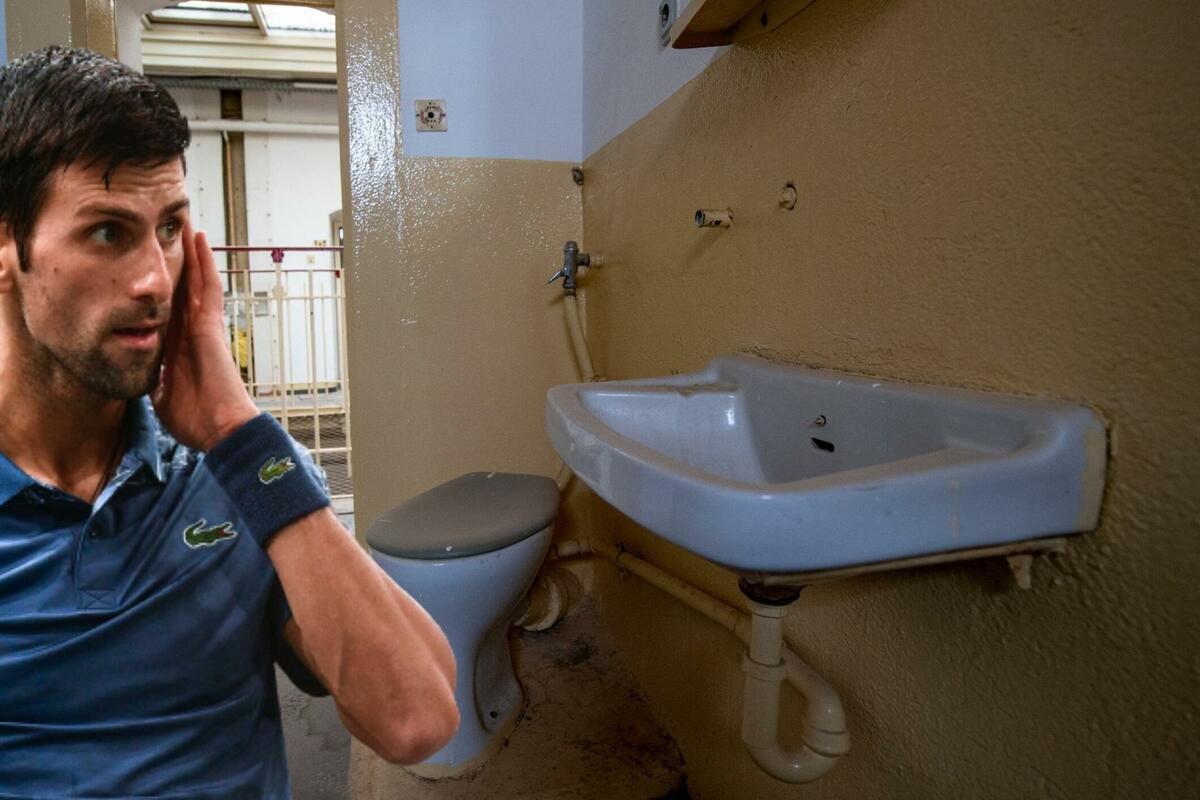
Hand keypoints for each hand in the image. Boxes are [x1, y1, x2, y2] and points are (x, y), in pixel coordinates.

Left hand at [153, 226, 258, 450]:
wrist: (219, 428)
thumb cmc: (195, 418)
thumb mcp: (159, 394)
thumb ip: (149, 377)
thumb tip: (132, 375)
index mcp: (177, 345)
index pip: (164, 307)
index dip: (158, 284)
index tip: (149, 263)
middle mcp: (190, 330)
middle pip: (180, 285)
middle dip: (174, 258)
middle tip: (166, 227)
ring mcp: (202, 325)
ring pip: (195, 278)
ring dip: (190, 249)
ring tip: (184, 220)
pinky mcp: (210, 324)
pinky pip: (206, 286)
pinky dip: (204, 262)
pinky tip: (200, 238)